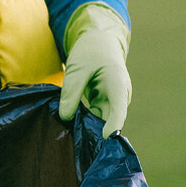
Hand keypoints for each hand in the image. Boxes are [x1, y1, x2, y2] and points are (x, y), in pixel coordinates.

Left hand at [58, 3, 130, 138]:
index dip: (113, 126)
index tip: (105, 138)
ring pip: (102, 121)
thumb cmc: (90, 52)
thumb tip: (66, 117)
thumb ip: (71, 92)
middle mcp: (120, 96)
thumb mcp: (77, 69)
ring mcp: (113, 101)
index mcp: (118, 84)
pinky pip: (96, 118)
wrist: (99, 43)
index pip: (119, 109)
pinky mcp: (104, 104)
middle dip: (97, 133)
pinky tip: (72, 128)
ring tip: (72, 136)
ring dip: (89, 129)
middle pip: (111, 120)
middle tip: (79, 143)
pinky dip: (85, 123)